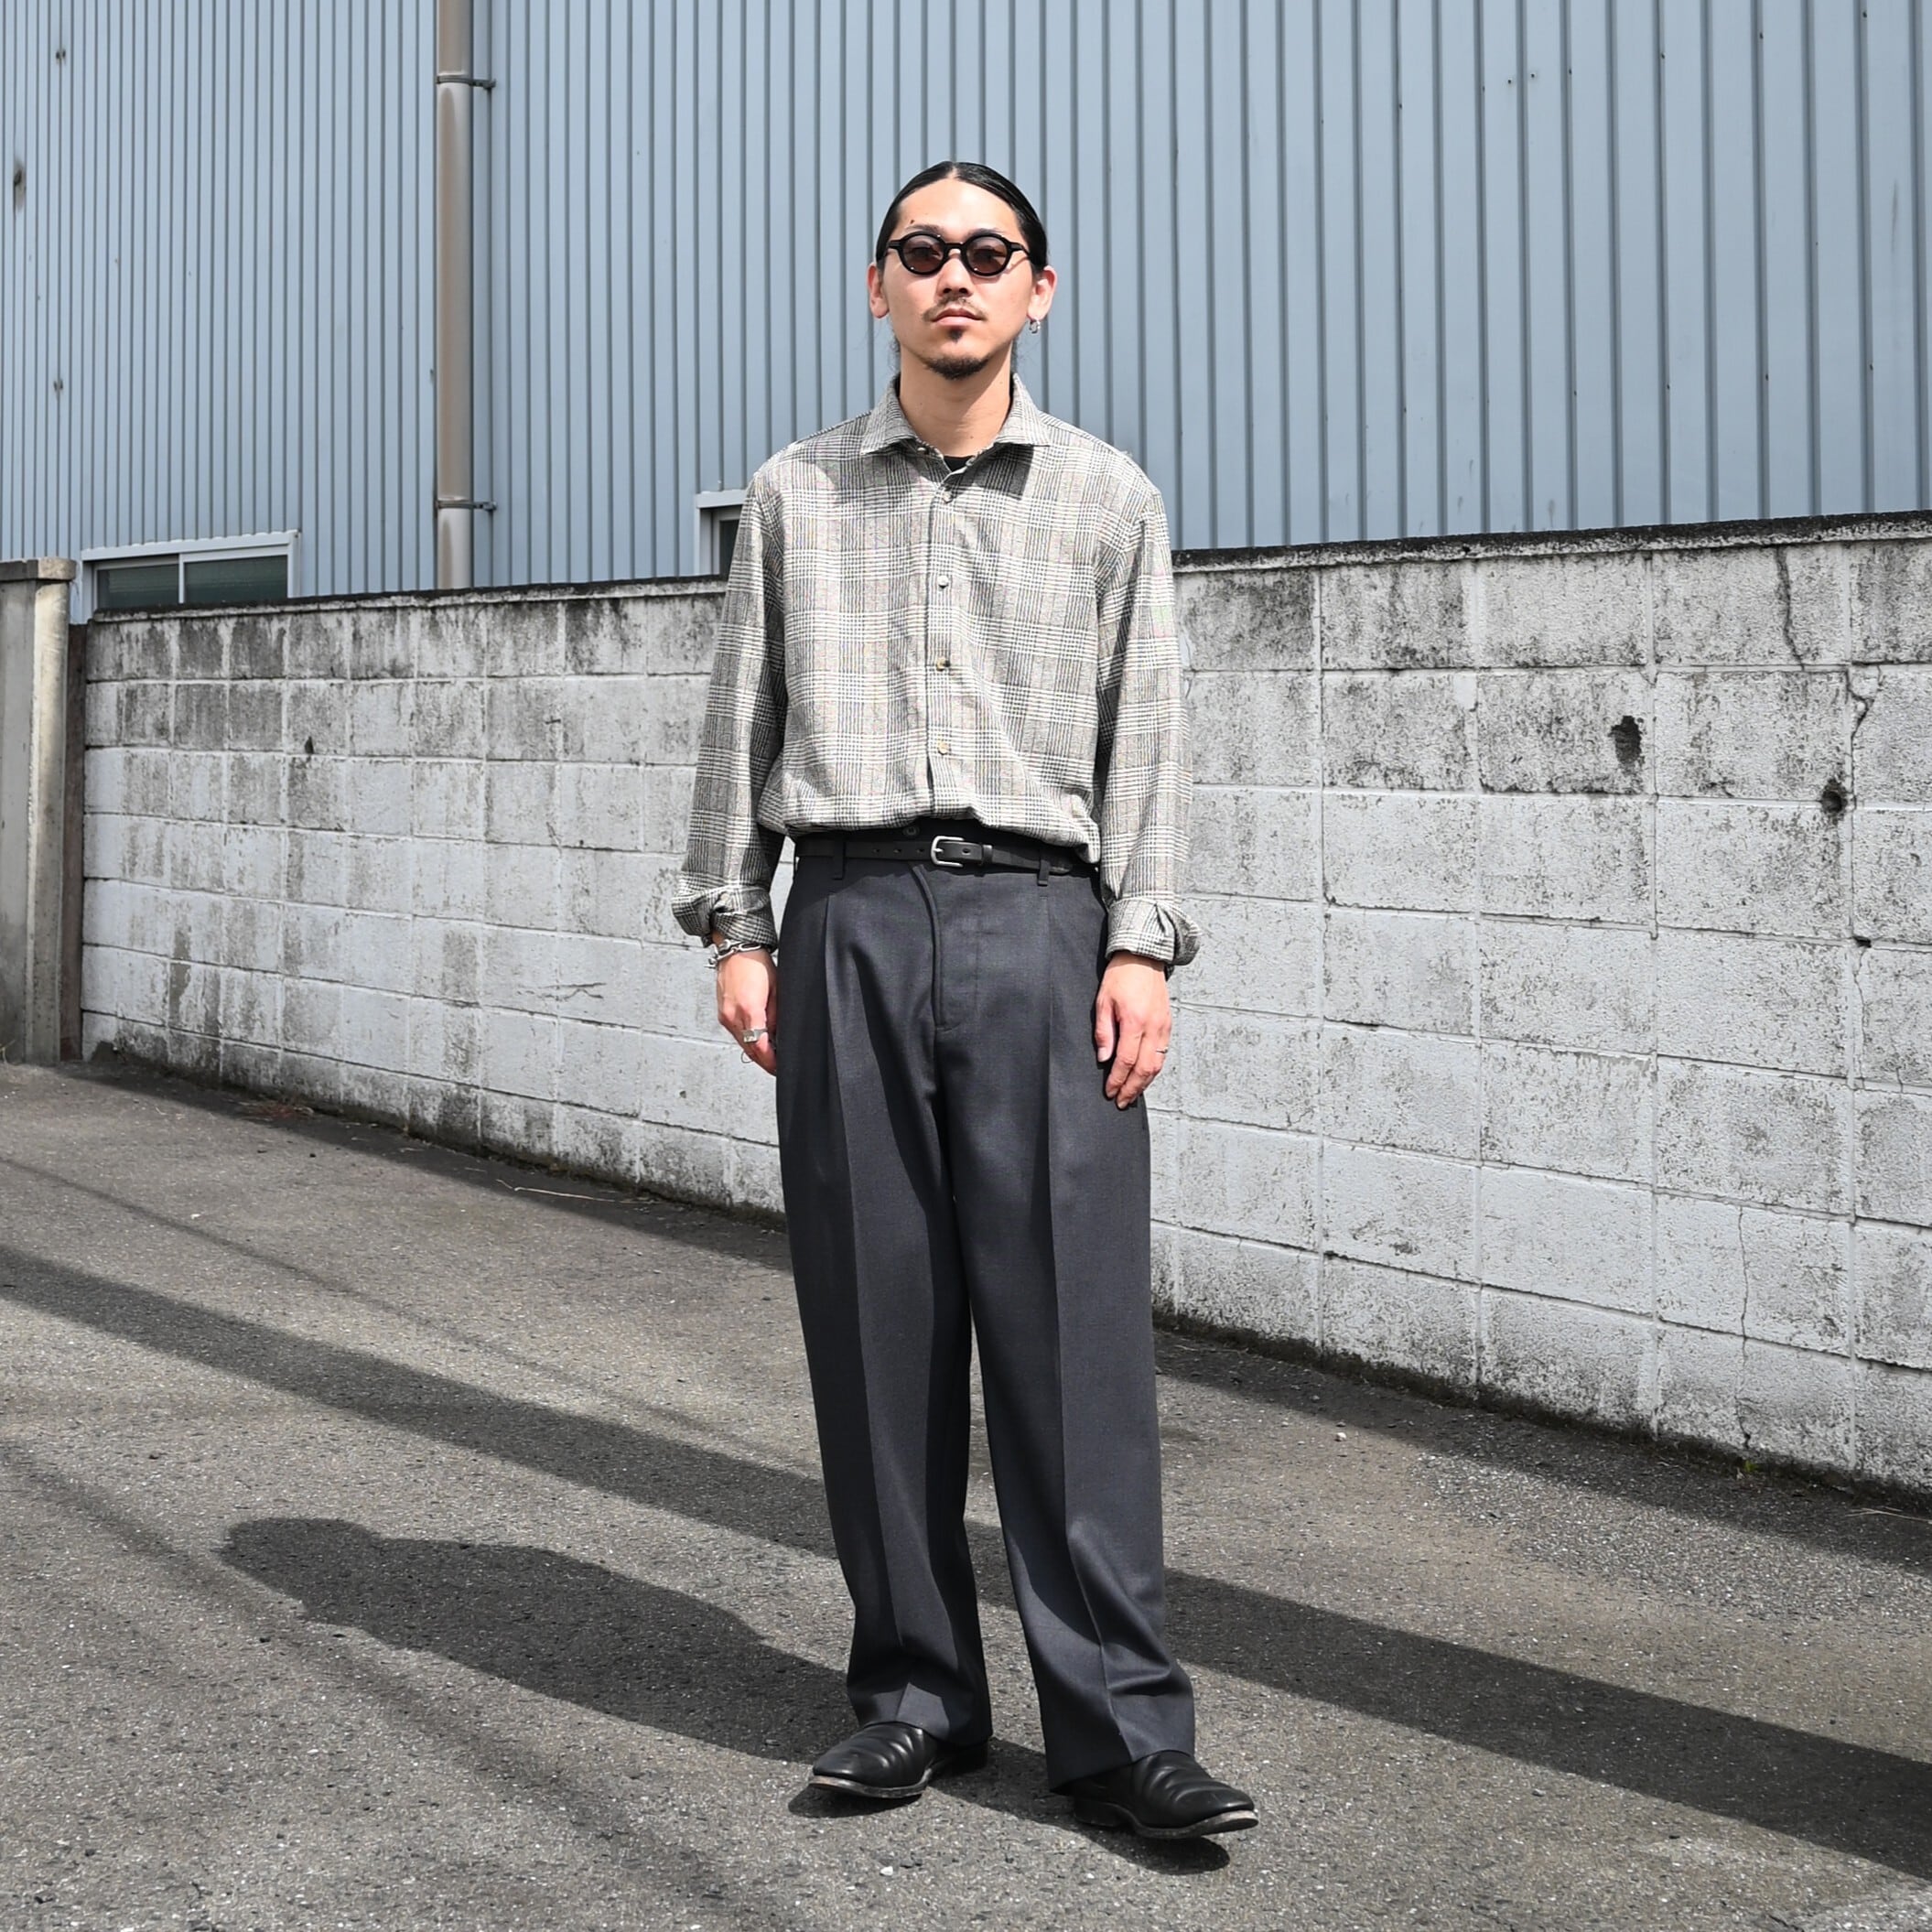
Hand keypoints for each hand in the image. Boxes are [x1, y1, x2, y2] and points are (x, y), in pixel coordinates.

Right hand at [714, 946, 777, 1074]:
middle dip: (764, 1061)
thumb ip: (776, 1017)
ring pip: (741, 1043)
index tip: (779, 1068)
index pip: (760, 1048)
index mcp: (749, 1010)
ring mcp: (725, 1015)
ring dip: (755, 1051)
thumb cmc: (757, 964)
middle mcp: (733, 1016)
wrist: (736, 949)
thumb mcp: (776, 991)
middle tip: (777, 1067)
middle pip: (749, 1050)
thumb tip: (777, 1037)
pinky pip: (736, 1033)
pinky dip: (746, 1040)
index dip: (770, 1062)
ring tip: (770, 1055)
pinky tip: (757, 1039)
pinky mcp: (722, 1013)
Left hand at [1094, 952, 1170, 1107]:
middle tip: (1121, 1101)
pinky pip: (1162, 1054)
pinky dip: (1153, 1070)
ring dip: (1145, 1083)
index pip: (1126, 1061)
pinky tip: (1144, 1077)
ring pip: (1157, 1065)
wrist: (1144, 958)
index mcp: (1135, 1021)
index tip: (1109, 1092)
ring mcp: (1163, 1027)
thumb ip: (1104, 1032)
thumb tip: (1104, 1058)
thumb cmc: (1121, 977)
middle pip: (1144, 1069)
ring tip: (1132, 1095)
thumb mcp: (1103, 1002)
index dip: (1117, 1080)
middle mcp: (1153, 1027)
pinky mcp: (1168, 1025)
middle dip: (1132, 1089)